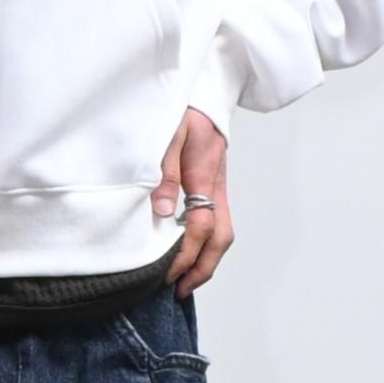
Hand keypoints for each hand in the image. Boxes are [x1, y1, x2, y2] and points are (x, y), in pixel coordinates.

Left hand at [152, 107, 231, 295]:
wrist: (204, 92)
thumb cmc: (184, 110)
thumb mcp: (168, 134)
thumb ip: (164, 171)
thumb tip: (162, 212)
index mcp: (205, 176)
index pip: (201, 226)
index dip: (184, 254)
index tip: (166, 273)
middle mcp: (216, 187)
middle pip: (220, 239)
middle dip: (201, 269)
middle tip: (178, 290)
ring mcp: (217, 189)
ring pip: (222, 234)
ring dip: (205, 261)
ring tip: (183, 281)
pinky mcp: (212, 188)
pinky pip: (215, 224)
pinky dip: (205, 246)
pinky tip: (187, 255)